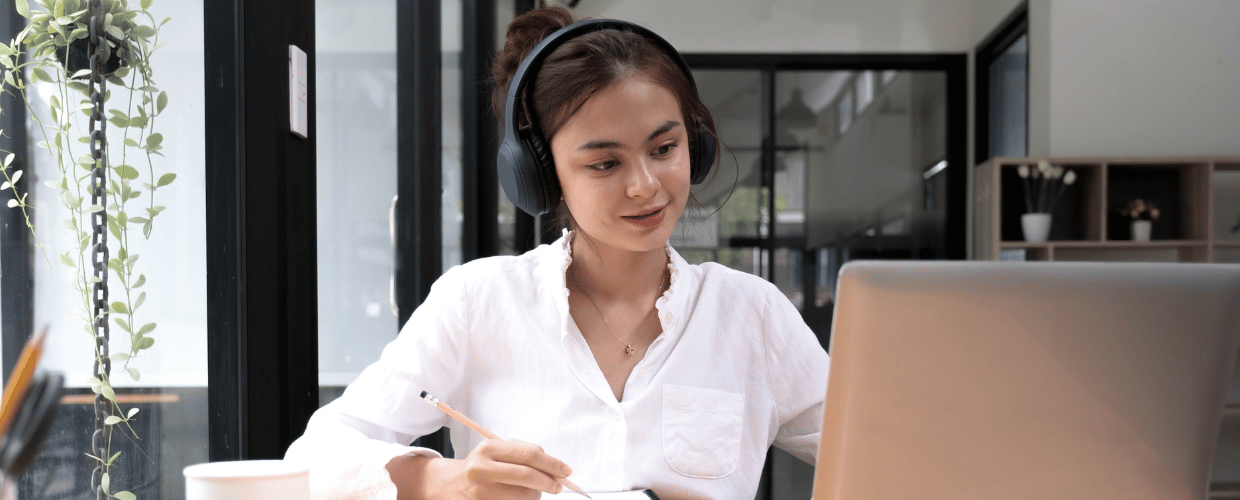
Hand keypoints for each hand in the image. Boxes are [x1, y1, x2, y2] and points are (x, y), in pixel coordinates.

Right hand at [390, 438, 571, 499]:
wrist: (448, 485)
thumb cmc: (480, 466)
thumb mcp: (496, 451)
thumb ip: (522, 452)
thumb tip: (553, 466)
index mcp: (488, 449)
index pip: (529, 455)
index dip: (552, 463)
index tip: (566, 470)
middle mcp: (482, 469)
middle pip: (527, 476)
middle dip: (549, 481)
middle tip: (559, 485)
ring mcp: (480, 492)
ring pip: (523, 495)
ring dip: (536, 495)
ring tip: (536, 491)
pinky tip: (523, 497)